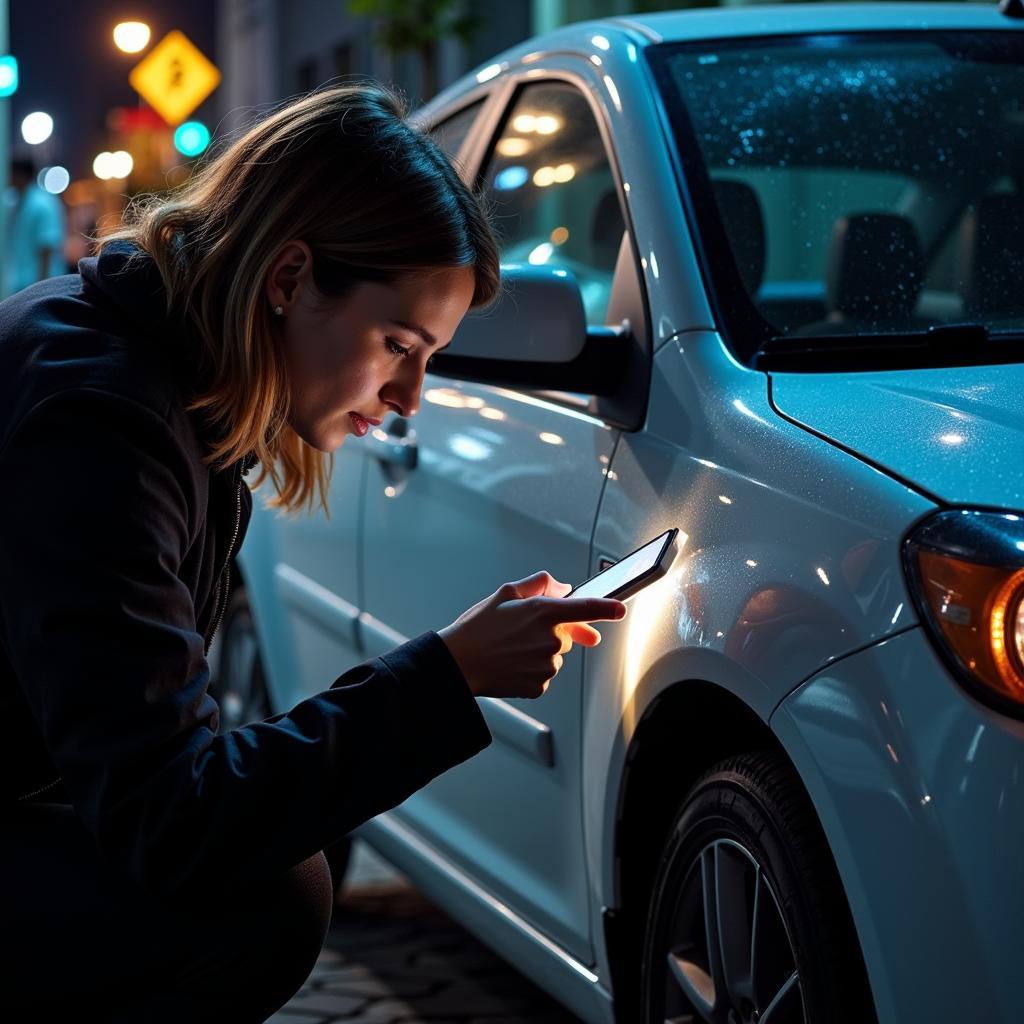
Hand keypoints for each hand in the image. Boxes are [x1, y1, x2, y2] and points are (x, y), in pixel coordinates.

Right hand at [438, 570, 627, 698]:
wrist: (458, 664)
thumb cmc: (477, 629)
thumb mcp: (504, 594)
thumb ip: (538, 585)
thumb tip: (561, 587)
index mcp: (543, 612)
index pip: (587, 608)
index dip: (608, 608)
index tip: (620, 609)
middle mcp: (550, 639)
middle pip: (567, 634)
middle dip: (552, 631)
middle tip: (522, 632)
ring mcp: (546, 665)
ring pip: (555, 655)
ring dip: (540, 651)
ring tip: (510, 649)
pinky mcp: (540, 685)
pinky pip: (545, 675)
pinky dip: (532, 670)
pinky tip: (511, 664)